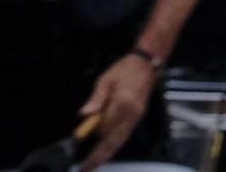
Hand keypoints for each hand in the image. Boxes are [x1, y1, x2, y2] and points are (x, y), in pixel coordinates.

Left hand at [76, 52, 155, 169]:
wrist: (146, 64)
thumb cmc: (123, 70)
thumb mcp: (105, 80)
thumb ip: (96, 99)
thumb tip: (84, 115)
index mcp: (122, 104)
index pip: (104, 126)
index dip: (92, 131)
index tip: (79, 135)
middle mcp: (131, 115)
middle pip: (113, 141)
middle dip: (98, 156)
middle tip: (84, 169)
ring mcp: (136, 117)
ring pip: (120, 141)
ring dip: (106, 154)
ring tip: (93, 165)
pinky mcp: (138, 117)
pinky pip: (124, 136)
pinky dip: (113, 147)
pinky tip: (105, 153)